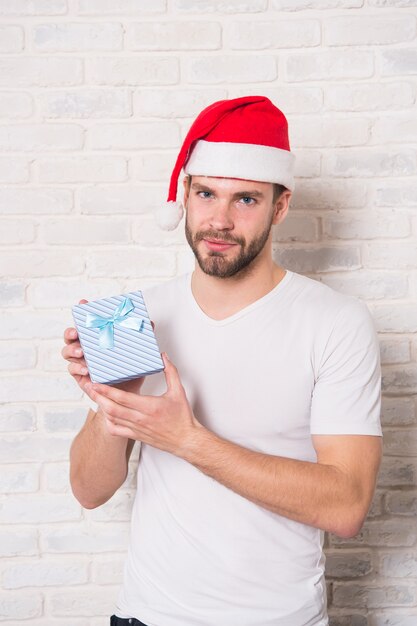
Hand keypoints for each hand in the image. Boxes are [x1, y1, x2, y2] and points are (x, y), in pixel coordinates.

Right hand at [62, 299, 147, 395]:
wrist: (128, 395)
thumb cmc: (129, 372)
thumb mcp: (136, 354)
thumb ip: (140, 338)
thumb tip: (150, 323)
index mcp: (97, 340)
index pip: (87, 324)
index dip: (83, 313)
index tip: (83, 303)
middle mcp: (86, 349)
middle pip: (71, 336)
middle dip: (71, 331)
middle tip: (77, 332)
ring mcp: (81, 362)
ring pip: (67, 352)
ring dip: (72, 349)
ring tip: (82, 352)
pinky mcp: (80, 376)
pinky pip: (73, 370)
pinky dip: (77, 368)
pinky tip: (86, 369)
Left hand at [84, 353, 203, 457]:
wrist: (185, 440)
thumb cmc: (182, 418)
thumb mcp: (178, 391)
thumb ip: (170, 372)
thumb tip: (164, 357)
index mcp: (150, 407)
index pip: (122, 398)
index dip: (107, 391)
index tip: (97, 383)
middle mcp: (141, 419)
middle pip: (112, 408)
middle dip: (99, 398)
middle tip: (90, 388)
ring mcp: (137, 429)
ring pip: (113, 419)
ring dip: (102, 408)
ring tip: (95, 398)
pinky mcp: (136, 436)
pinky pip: (117, 430)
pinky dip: (109, 422)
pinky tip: (107, 415)